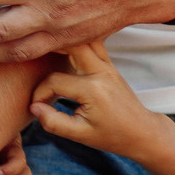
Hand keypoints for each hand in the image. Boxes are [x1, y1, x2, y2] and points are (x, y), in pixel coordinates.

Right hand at [28, 42, 170, 163]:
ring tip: (47, 48)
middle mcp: (101, 72)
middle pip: (70, 44)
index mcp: (93, 90)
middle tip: (33, 57)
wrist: (141, 132)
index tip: (36, 106)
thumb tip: (34, 107)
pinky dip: (77, 42)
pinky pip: (92, 44)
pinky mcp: (109, 65)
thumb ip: (53, 122)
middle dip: (49, 48)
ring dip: (65, 41)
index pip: (54, 81)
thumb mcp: (80, 135)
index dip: (39, 93)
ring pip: (84, 38)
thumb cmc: (112, 136)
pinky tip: (64, 48)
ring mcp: (107, 66)